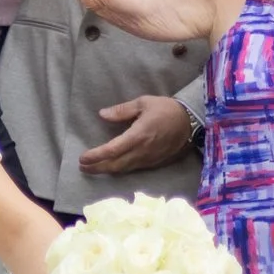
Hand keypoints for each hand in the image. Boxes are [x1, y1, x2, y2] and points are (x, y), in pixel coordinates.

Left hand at [79, 95, 195, 174]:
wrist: (191, 122)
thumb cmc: (166, 109)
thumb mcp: (144, 103)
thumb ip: (122, 110)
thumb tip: (102, 114)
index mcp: (137, 136)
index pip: (111, 150)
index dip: (95, 156)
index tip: (82, 158)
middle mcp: (142, 151)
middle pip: (115, 165)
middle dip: (97, 167)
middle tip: (83, 167)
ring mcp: (149, 159)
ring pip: (124, 169)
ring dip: (107, 170)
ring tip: (93, 169)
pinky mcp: (155, 163)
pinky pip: (133, 169)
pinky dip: (120, 169)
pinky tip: (113, 167)